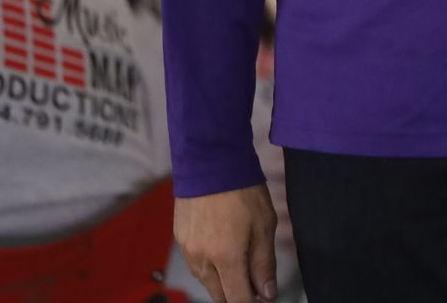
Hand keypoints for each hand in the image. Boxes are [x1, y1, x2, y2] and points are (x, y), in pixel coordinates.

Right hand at [175, 185, 278, 302]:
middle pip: (219, 295)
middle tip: (255, 281)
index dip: (252, 302)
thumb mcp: (264, 225)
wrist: (210, 158)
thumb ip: (264, 263)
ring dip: (222, 281)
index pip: (237, 299)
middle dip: (237, 293)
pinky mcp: (179, 238)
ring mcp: (187, 249)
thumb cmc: (241, 188)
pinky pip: (195, 264)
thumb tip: (266, 292)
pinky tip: (221, 251)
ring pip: (205, 281)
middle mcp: (202, 258)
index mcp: (225, 257)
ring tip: (240, 262)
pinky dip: (209, 266)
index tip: (263, 296)